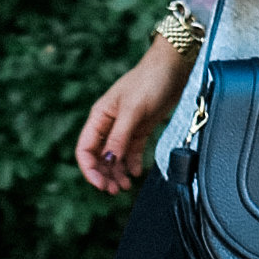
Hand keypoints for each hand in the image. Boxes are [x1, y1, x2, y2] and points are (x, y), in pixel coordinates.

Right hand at [76, 38, 196, 195]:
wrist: (173, 68)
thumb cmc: (149, 82)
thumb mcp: (133, 110)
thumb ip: (120, 136)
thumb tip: (109, 160)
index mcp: (99, 116)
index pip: (85, 148)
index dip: (89, 169)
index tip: (100, 184)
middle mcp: (109, 123)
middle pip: (99, 156)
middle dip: (104, 175)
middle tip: (114, 190)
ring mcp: (125, 127)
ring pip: (115, 157)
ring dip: (117, 172)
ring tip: (125, 186)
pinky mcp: (140, 128)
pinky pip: (131, 151)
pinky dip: (132, 163)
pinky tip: (136, 172)